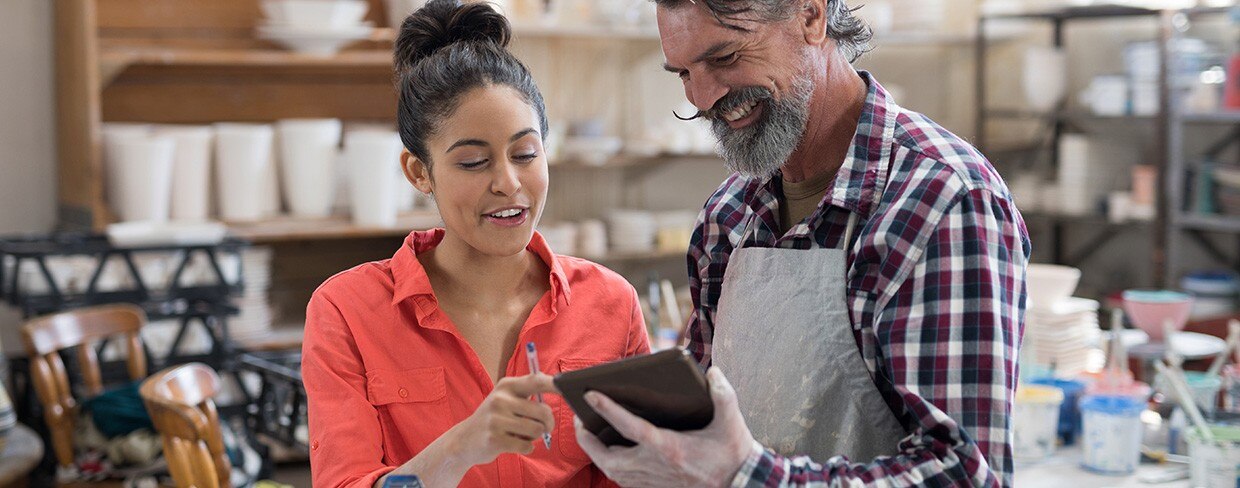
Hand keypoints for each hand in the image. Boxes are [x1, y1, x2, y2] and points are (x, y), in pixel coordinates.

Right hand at [449, 373, 556, 465]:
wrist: (464, 439)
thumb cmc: (493, 418)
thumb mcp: (505, 398)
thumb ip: (528, 392)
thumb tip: (556, 385)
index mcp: (506, 386)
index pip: (536, 381)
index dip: (554, 385)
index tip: (567, 389)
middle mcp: (501, 400)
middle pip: (543, 411)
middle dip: (548, 423)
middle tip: (543, 427)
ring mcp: (496, 420)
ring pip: (537, 430)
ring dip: (535, 436)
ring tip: (522, 434)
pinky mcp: (495, 440)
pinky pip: (527, 446)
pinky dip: (526, 447)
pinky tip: (514, 443)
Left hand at [574, 367, 754, 487]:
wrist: (740, 485)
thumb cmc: (733, 453)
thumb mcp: (731, 421)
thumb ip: (723, 394)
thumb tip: (712, 372)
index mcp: (669, 447)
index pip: (630, 427)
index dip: (608, 410)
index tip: (590, 394)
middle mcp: (655, 466)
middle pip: (608, 457)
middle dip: (587, 440)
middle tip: (578, 420)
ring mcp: (653, 481)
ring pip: (612, 471)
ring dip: (596, 454)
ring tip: (588, 434)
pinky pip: (623, 480)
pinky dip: (611, 466)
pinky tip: (610, 453)